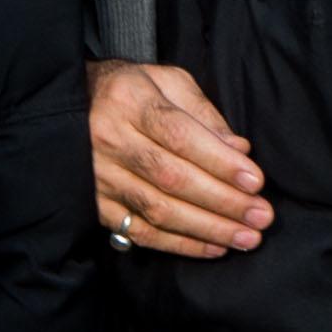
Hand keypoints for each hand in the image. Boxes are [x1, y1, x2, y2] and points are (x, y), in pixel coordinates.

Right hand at [91, 60, 270, 253]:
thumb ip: (204, 114)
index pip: (181, 136)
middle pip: (172, 178)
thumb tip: (240, 150)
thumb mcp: (168, 83)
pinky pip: (141, 232)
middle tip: (261, 216)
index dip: (220, 162)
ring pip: (159, 210)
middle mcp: (110, 140)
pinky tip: (213, 248)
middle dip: (223, 201)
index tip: (255, 181)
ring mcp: (100, 177)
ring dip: (208, 228)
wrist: (71, 108)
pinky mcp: (97, 206)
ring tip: (247, 238)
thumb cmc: (133, 91)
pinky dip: (180, 244)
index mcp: (130, 102)